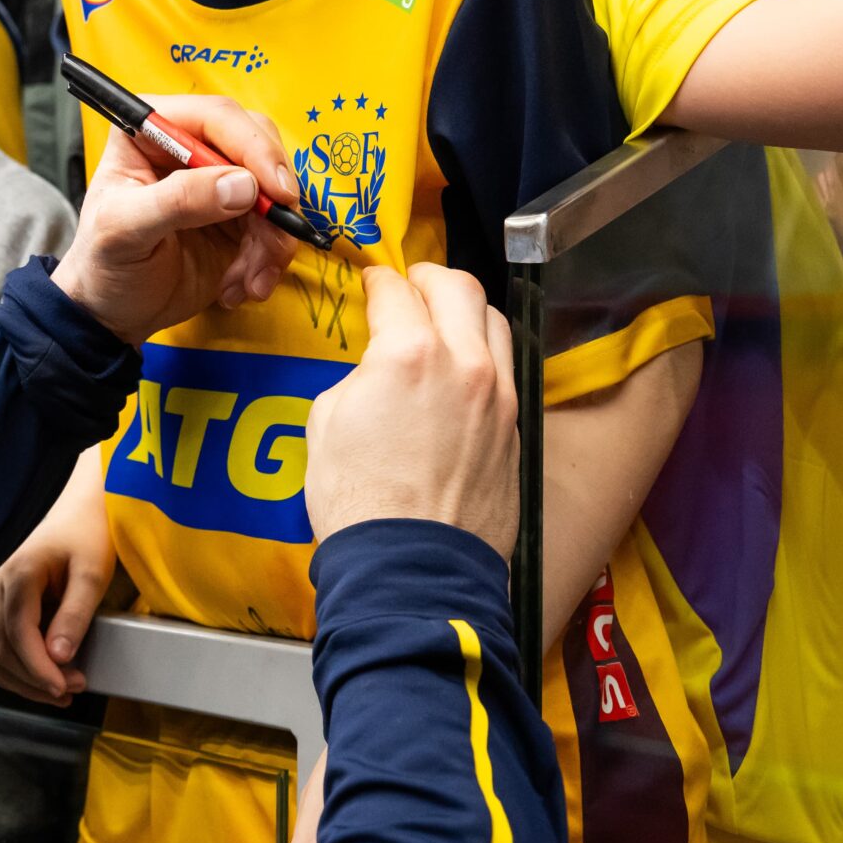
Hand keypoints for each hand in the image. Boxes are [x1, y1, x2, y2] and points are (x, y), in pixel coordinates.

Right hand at [0, 451, 113, 705]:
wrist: (74, 507)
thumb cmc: (85, 534)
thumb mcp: (91, 573)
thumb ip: (75, 615)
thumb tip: (59, 657)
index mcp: (17, 573)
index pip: (17, 635)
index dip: (38, 670)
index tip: (64, 689)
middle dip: (34, 679)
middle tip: (73, 691)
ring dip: (19, 680)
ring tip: (58, 690)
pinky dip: (8, 667)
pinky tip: (36, 675)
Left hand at [50, 95, 299, 341]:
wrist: (112, 312)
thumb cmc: (103, 262)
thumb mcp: (125, 229)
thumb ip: (178, 201)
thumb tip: (242, 185)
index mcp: (151, 130)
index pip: (216, 117)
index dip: (253, 147)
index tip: (277, 191)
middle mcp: (190, 146)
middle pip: (258, 144)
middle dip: (274, 196)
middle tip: (279, 237)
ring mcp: (218, 181)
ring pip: (274, 191)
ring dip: (273, 240)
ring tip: (248, 282)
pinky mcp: (239, 216)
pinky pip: (275, 226)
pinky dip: (268, 260)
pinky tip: (241, 287)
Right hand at [305, 265, 518, 555]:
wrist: (410, 565)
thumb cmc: (359, 502)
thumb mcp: (327, 422)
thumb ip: (360, 377)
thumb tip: (377, 372)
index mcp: (408, 353)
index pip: (394, 291)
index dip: (377, 280)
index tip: (372, 281)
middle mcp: (463, 364)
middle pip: (458, 287)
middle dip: (429, 277)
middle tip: (411, 284)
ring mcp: (498, 396)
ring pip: (494, 322)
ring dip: (465, 311)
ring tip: (445, 320)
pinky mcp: (515, 428)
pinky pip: (505, 370)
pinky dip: (483, 356)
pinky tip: (463, 370)